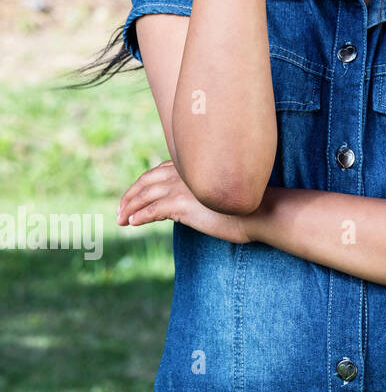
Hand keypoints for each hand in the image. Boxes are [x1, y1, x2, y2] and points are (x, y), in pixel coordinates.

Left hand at [117, 161, 251, 243]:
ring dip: (129, 208)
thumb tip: (185, 206)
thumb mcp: (217, 194)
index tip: (132, 197)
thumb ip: (198, 193)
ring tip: (121, 220)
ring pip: (144, 196)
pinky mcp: (181, 204)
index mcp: (192, 167)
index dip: (141, 185)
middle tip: (120, 210)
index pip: (157, 172)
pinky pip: (151, 211)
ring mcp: (182, 187)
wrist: (258, 212)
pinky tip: (132, 224)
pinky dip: (139, 217)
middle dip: (130, 196)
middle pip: (146, 181)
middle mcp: (184, 173)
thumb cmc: (244, 205)